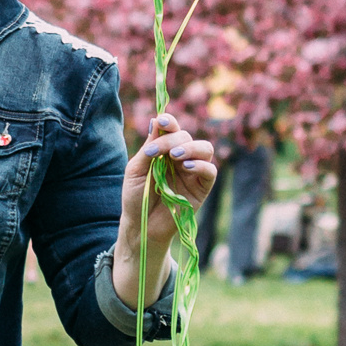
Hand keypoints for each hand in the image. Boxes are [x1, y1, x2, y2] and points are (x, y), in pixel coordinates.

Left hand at [113, 112, 216, 309]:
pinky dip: (200, 165)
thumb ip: (149, 147)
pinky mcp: (201, 188)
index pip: (172, 129)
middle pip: (186, 137)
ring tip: (175, 156)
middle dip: (172, 139)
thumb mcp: (136, 169)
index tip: (161, 121)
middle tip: (156, 152)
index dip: (169, 122)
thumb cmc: (136, 196)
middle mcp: (181, 158)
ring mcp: (193, 172)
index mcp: (164, 150)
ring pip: (205, 148)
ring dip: (190, 148)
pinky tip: (185, 168)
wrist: (140, 225)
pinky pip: (210, 171)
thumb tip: (157, 120)